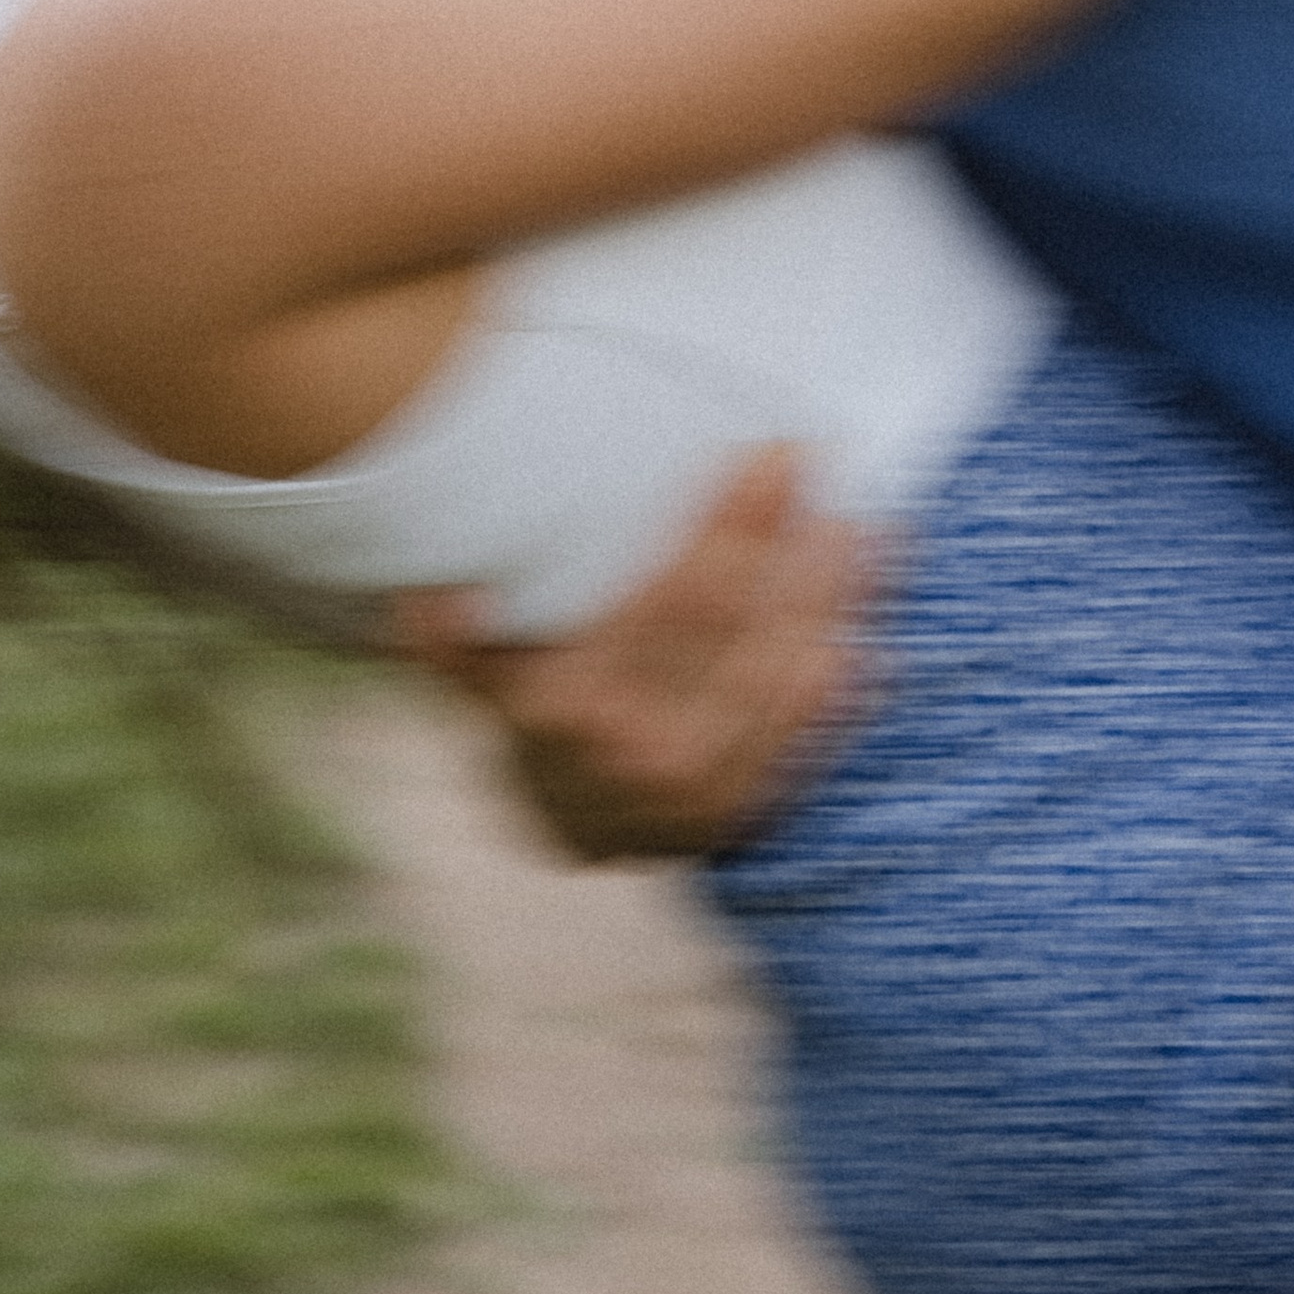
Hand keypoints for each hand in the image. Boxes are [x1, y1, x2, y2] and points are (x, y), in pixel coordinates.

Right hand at [391, 449, 884, 860]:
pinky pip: (801, 748)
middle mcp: (639, 753)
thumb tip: (426, 598)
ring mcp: (697, 795)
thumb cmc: (540, 719)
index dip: (730, 524)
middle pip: (735, 631)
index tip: (774, 455)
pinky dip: (836, 696)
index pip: (674, 596)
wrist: (576, 838)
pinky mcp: (744, 818)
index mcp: (572, 704)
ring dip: (829, 606)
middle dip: (789, 546)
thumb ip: (452, 644)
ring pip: (778, 686)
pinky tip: (867, 640)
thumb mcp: (482, 680)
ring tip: (868, 533)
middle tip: (827, 471)